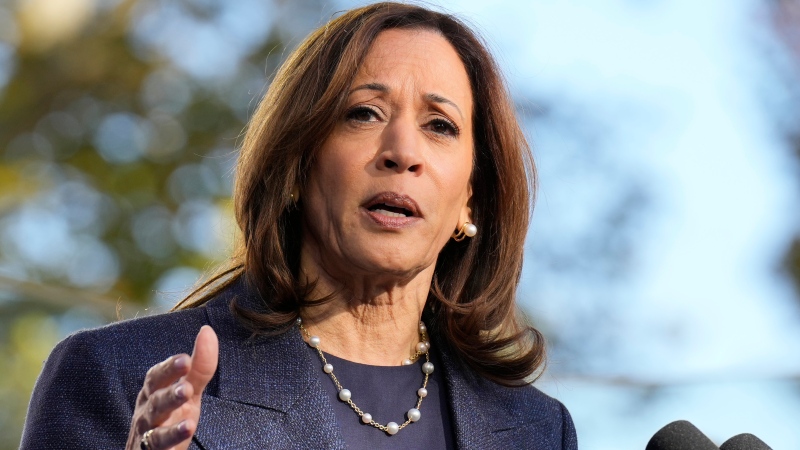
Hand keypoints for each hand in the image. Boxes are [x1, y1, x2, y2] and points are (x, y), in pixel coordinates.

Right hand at [126, 325, 218, 449]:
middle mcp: (147, 411)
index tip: (185, 360)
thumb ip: (199, 366)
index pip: (156, 377)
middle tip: (187, 387)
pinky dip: (170, 439)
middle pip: (154, 401)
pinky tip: (186, 432)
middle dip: (169, 393)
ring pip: (154, 426)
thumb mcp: (188, 391)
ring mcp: (147, 433)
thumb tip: (207, 330)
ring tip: (189, 417)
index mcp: (153, 392)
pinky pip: (158, 446)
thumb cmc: (171, 416)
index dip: (168, 368)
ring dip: (170, 422)